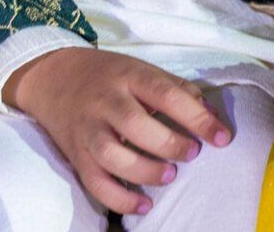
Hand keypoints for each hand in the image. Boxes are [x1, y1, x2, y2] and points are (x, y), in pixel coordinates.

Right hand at [4, 48, 230, 217]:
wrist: (51, 76)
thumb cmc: (107, 75)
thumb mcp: (140, 69)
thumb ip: (176, 89)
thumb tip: (211, 115)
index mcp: (127, 75)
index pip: (164, 93)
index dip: (196, 116)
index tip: (222, 137)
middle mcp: (105, 101)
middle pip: (134, 124)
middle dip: (169, 143)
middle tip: (192, 153)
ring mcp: (88, 129)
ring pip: (111, 154)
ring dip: (144, 171)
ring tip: (169, 175)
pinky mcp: (77, 154)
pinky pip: (95, 182)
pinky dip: (120, 199)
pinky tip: (144, 204)